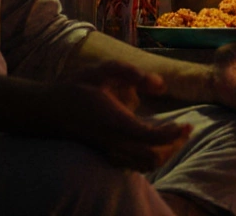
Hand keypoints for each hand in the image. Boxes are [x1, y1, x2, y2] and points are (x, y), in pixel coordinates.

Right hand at [53, 61, 192, 171]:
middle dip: (174, 145)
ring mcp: (109, 151)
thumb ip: (131, 72)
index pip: (151, 138)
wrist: (49, 110)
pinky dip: (152, 157)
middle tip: (186, 128)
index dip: (173, 134)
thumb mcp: (102, 70)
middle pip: (154, 156)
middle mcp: (113, 141)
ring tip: (177, 135)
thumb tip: (160, 85)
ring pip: (145, 165)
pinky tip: (157, 142)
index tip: (186, 123)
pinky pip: (135, 165)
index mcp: (114, 121)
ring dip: (165, 153)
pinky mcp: (107, 155)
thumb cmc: (77, 87)